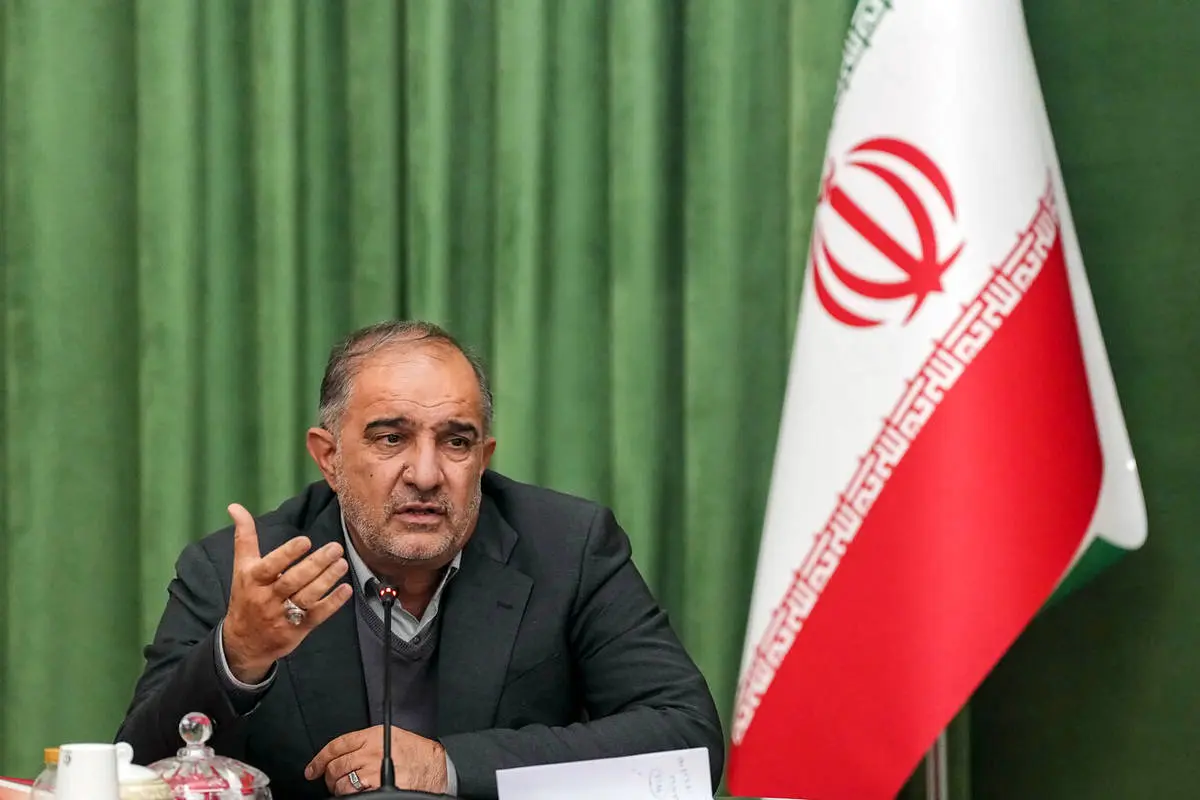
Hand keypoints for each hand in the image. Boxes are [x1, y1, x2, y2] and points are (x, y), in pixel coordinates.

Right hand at [221, 503, 353, 682]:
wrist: (242, 643)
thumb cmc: (246, 596)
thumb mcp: (241, 567)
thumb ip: (244, 537)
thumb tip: (235, 507)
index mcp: (253, 580)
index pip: (271, 566)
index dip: (288, 554)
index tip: (306, 541)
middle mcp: (267, 598)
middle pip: (293, 581)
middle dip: (316, 564)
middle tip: (335, 548)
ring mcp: (283, 616)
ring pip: (307, 597)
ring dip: (327, 580)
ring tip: (343, 563)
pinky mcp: (297, 629)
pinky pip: (317, 616)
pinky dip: (332, 603)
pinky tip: (346, 589)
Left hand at [305, 725, 448, 794]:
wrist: (434, 765)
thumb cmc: (415, 752)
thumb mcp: (390, 735)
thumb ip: (366, 741)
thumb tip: (343, 752)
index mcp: (372, 735)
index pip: (337, 745)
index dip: (320, 759)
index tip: (313, 768)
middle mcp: (371, 751)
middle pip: (336, 765)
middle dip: (329, 776)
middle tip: (331, 781)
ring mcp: (374, 770)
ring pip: (342, 782)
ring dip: (339, 788)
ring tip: (344, 789)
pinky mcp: (379, 786)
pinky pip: (354, 794)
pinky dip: (351, 795)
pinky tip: (356, 793)